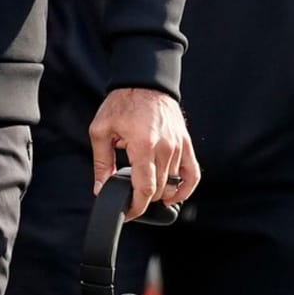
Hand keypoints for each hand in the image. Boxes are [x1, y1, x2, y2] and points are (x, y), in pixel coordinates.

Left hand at [89, 87, 199, 219]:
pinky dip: (185, 189)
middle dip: (143, 199)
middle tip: (129, 199)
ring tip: (144, 190)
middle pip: (158, 189)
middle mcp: (165, 147)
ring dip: (159, 192)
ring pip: (172, 184)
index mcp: (143, 144)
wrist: (143, 81)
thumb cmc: (121, 103)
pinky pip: (192, 174)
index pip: (144, 188)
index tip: (128, 213)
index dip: (136, 207)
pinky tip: (172, 196)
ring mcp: (178, 146)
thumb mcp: (101, 130)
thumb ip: (101, 163)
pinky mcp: (186, 143)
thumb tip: (101, 189)